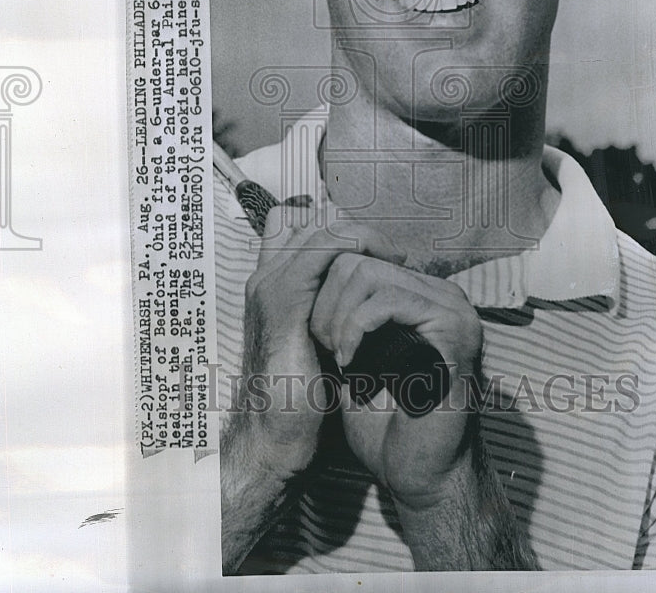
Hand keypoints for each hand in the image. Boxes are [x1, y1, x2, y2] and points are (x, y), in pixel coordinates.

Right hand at [238, 204, 405, 478]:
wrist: (272, 436)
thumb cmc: (296, 399)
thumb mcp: (314, 346)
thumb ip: (327, 315)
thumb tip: (364, 301)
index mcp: (268, 287)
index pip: (292, 228)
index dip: (332, 230)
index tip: (371, 251)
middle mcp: (263, 278)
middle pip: (308, 219)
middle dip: (352, 228)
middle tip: (388, 252)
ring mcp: (270, 285)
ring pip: (319, 227)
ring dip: (361, 234)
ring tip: (392, 255)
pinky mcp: (284, 301)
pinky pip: (324, 249)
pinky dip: (357, 246)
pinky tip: (382, 262)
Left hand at [309, 254, 482, 506]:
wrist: (419, 473)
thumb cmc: (383, 420)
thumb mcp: (353, 353)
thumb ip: (342, 312)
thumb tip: (309, 272)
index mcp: (420, 292)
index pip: (355, 255)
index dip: (322, 290)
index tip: (317, 336)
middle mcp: (440, 291)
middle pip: (357, 258)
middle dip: (325, 302)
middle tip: (325, 347)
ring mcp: (451, 307)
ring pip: (369, 273)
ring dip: (338, 316)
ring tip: (338, 355)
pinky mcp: (454, 329)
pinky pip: (388, 301)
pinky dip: (356, 327)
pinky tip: (350, 361)